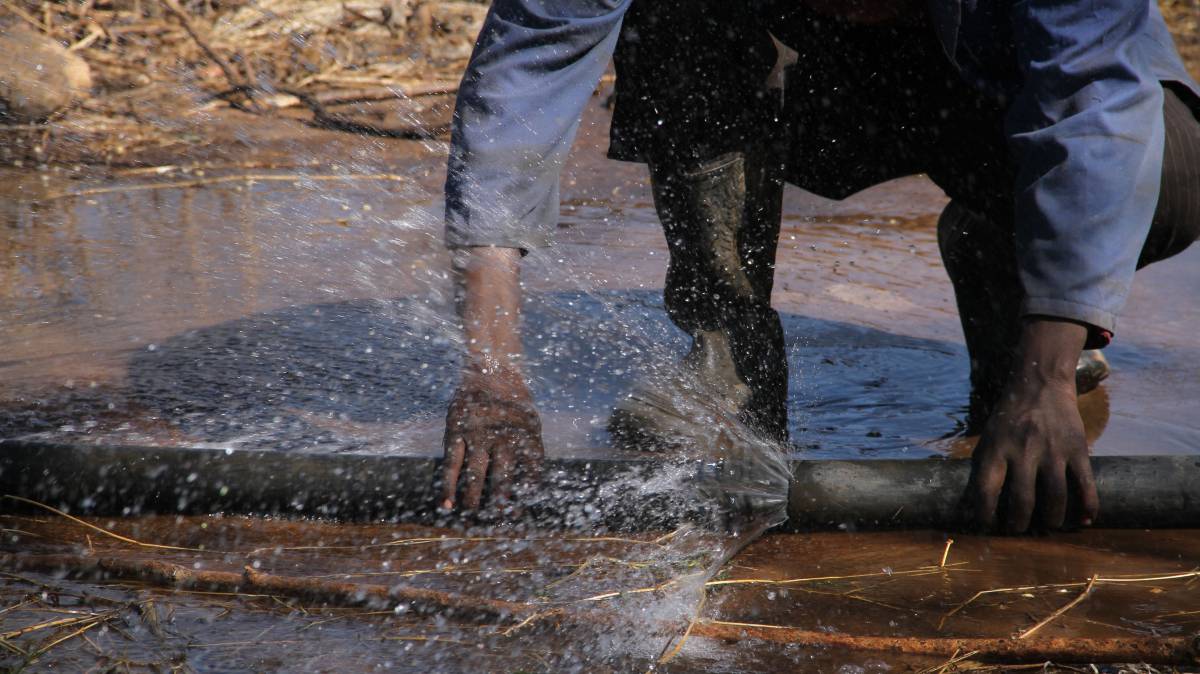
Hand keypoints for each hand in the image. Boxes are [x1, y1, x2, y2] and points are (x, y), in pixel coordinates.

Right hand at [441, 367, 543, 511]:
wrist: (491, 371)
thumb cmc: (514, 405)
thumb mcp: (531, 424)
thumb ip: (529, 452)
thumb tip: (529, 489)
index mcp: (527, 436)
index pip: (532, 472)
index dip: (527, 494)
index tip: (521, 512)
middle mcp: (504, 436)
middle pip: (504, 477)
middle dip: (501, 501)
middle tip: (498, 519)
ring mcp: (479, 434)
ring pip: (476, 473)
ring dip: (473, 497)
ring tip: (472, 514)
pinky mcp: (457, 431)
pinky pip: (452, 464)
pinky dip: (449, 486)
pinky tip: (447, 504)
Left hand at [964, 318, 1099, 532]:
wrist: (1040, 384)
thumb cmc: (1009, 418)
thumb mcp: (989, 437)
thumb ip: (984, 467)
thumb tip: (975, 505)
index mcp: (997, 448)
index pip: (986, 490)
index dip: (985, 514)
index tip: (986, 526)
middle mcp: (1024, 450)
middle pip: (1023, 500)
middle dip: (1019, 523)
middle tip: (1019, 530)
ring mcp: (1053, 450)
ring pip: (1055, 497)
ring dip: (1052, 520)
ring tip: (1048, 526)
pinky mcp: (1077, 449)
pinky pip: (1085, 485)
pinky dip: (1087, 507)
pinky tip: (1083, 521)